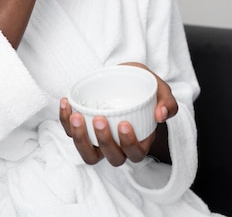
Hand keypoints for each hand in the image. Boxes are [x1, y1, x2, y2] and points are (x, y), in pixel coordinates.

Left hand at [59, 63, 177, 166]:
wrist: (125, 75)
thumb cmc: (144, 86)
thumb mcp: (161, 90)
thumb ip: (167, 102)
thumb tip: (161, 115)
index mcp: (139, 141)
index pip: (135, 154)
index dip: (128, 144)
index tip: (124, 124)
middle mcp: (118, 145)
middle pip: (111, 158)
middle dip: (103, 142)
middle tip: (99, 119)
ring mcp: (98, 139)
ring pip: (88, 153)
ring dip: (79, 138)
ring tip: (75, 116)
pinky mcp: (83, 128)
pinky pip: (70, 132)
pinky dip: (64, 120)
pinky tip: (65, 102)